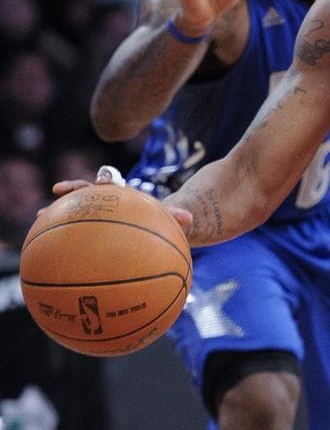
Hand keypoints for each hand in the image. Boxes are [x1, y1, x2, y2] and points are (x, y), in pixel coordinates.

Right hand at [50, 166, 192, 230]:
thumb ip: (177, 216)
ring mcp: (99, 213)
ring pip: (76, 209)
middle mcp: (109, 201)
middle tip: (58, 190)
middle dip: (76, 189)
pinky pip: (75, 232)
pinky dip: (62, 237)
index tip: (99, 181)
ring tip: (39, 216)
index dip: (106, 180)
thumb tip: (190, 219)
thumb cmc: (163, 219)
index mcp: (126, 196)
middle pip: (89, 191)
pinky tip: (45, 249)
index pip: (114, 183)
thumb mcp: (170, 217)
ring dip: (58, 211)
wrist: (158, 223)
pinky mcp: (93, 228)